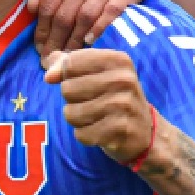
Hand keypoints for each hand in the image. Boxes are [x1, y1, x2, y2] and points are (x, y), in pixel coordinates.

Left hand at [28, 0, 152, 57]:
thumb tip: (32, 9)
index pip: (49, 4)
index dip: (41, 29)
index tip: (38, 47)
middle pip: (66, 13)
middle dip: (56, 39)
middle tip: (51, 58)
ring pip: (86, 16)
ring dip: (75, 39)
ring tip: (68, 55)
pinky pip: (112, 12)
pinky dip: (100, 29)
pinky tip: (89, 42)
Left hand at [44, 49, 154, 164]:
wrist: (145, 132)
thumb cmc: (114, 97)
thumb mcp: (97, 73)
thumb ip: (68, 65)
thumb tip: (48, 73)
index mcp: (117, 60)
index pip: (71, 62)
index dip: (66, 75)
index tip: (81, 81)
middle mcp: (123, 79)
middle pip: (67, 89)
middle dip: (73, 100)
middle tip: (94, 103)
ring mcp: (123, 105)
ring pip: (71, 113)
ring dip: (78, 119)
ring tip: (97, 117)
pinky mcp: (119, 129)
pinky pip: (81, 134)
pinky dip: (85, 135)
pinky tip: (101, 131)